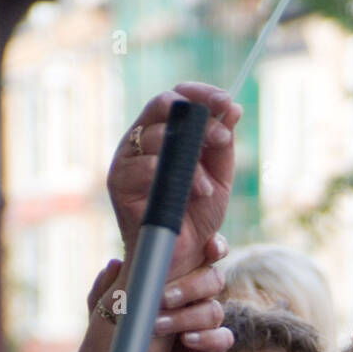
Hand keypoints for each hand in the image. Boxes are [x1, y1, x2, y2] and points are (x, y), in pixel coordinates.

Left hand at [95, 243, 234, 351]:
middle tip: (162, 298)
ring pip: (214, 310)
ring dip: (185, 316)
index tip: (208, 247)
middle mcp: (198, 295)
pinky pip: (223, 339)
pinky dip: (207, 338)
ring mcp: (206, 322)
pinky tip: (185, 339)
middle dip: (190, 287)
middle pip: (213, 280)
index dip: (216, 247)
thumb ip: (107, 286)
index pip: (206, 254)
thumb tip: (116, 264)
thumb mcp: (104, 309)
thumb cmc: (118, 332)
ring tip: (156, 325)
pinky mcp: (212, 348)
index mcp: (180, 274)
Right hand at [107, 83, 241, 282]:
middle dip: (197, 119)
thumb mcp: (218, 176)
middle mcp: (141, 140)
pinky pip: (144, 165)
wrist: (180, 257)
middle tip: (222, 138)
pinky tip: (192, 196)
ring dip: (191, 161)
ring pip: (157, 136)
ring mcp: (127, 159)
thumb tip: (233, 108)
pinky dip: (173, 177)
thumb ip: (221, 144)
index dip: (201, 94)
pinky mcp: (119, 182)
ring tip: (207, 190)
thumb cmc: (196, 217)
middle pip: (163, 105)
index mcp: (163, 133)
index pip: (177, 97)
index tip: (226, 102)